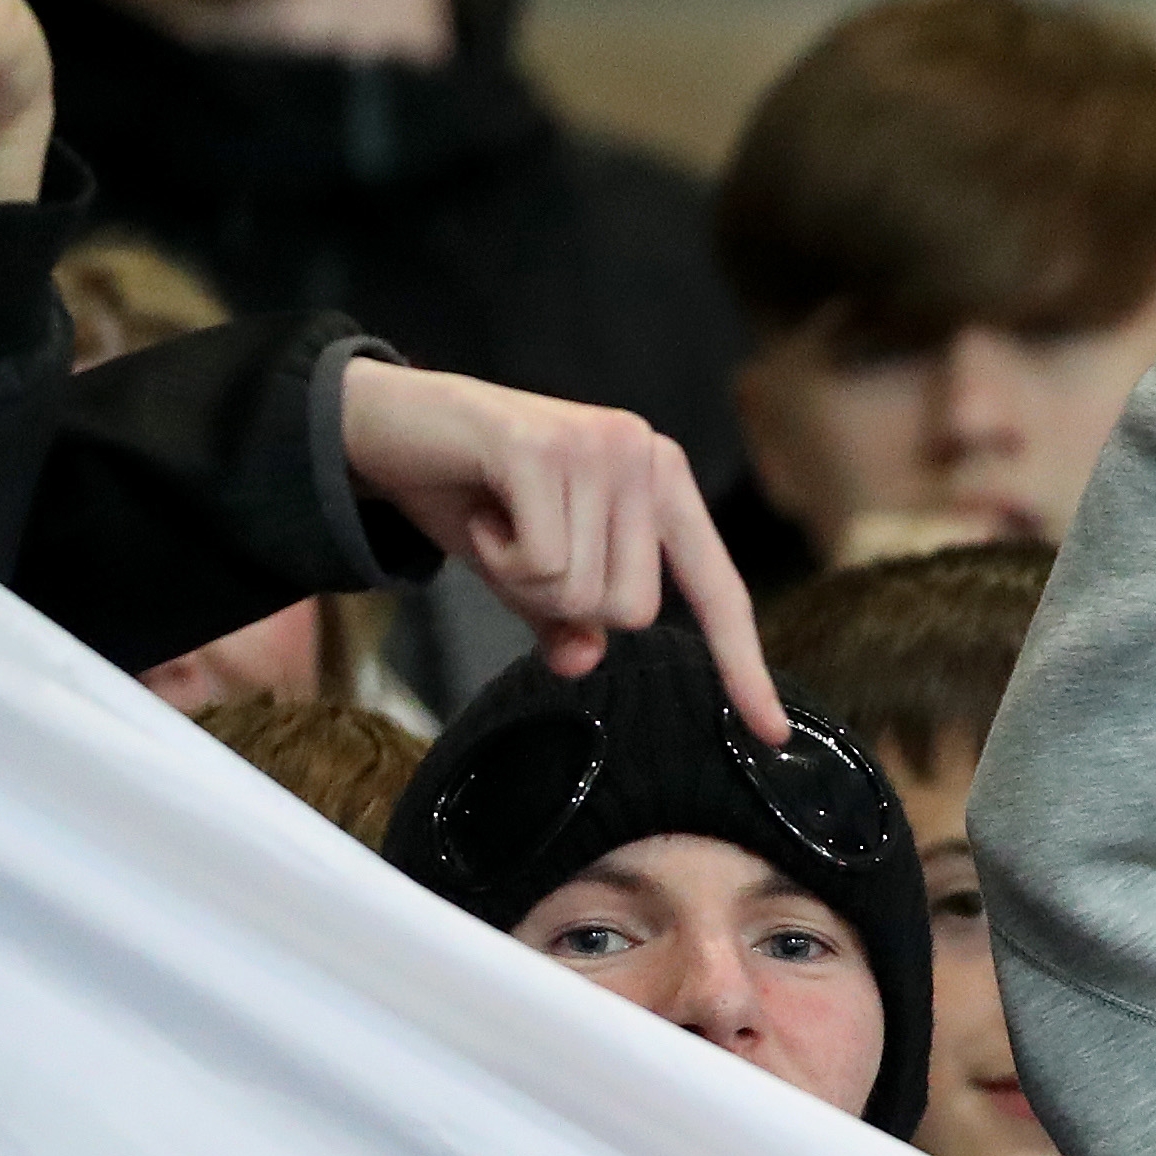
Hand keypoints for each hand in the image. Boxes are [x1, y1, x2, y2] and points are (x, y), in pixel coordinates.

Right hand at [340, 357, 787, 745]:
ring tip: (497, 522)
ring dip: (523, 578)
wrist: (383, 423)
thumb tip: (585, 662)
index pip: (719, 589)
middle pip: (631, 610)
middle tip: (518, 544)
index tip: (772, 732)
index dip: (742, 665)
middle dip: (561, 602)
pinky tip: (480, 508)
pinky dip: (498, 557)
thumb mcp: (528, 570)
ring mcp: (600, 444)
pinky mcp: (545, 446)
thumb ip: (567, 618)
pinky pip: (543, 564)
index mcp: (664, 482)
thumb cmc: (469, 493)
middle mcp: (645, 454)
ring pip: (584, 592)